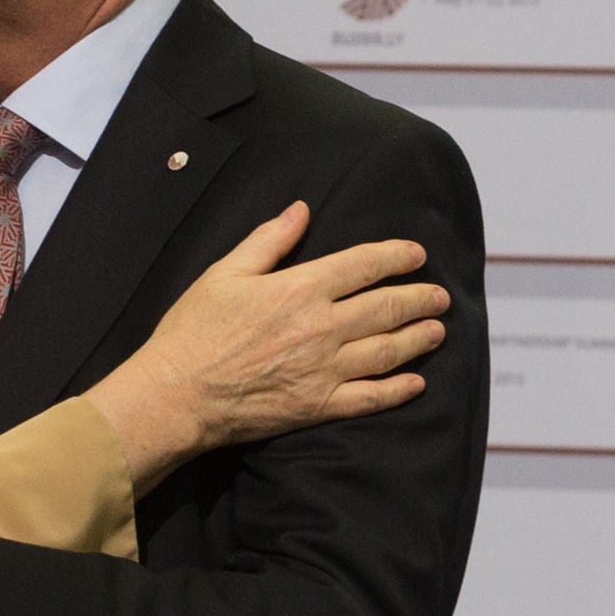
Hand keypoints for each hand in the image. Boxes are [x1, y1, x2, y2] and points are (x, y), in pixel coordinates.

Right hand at [81, 201, 447, 491]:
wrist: (175, 394)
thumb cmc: (192, 331)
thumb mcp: (224, 274)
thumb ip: (268, 241)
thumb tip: (301, 209)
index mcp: (300, 289)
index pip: (364, 265)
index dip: (396, 256)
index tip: (416, 254)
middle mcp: (322, 328)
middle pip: (388, 307)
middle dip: (421, 298)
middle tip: (439, 295)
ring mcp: (325, 370)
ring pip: (389, 351)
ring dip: (419, 338)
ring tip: (437, 331)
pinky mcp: (318, 405)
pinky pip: (371, 398)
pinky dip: (399, 390)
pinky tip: (416, 383)